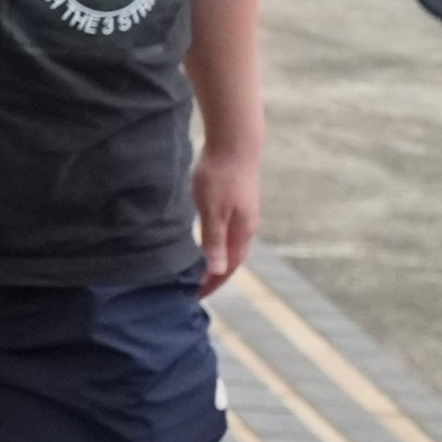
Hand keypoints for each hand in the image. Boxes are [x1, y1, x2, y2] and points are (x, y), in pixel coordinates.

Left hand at [195, 140, 261, 293]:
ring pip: (230, 246)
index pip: (227, 268)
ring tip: (199, 273)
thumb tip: (216, 271)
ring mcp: (243, 215)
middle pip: (231, 260)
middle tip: (195, 291)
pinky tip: (206, 244)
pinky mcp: (236, 204)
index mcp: (241, 232)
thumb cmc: (221, 176)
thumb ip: (214, 240)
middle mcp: (246, 227)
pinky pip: (228, 232)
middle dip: (215, 277)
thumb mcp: (212, 210)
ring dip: (216, 262)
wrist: (236, 144)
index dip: (212, 284)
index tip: (195, 297)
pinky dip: (217, 245)